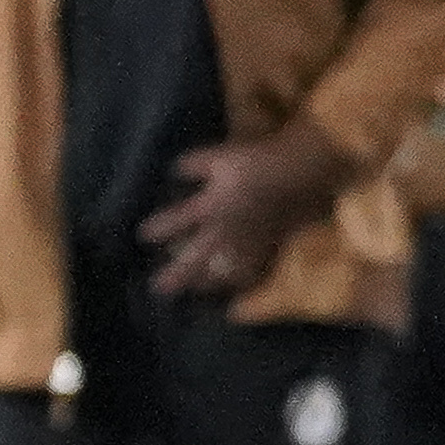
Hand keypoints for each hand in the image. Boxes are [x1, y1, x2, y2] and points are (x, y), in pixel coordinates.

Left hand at [142, 125, 347, 299]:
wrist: (300, 169)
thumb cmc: (257, 160)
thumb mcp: (220, 156)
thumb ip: (194, 164)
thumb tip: (174, 170)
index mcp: (209, 208)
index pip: (176, 222)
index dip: (158, 229)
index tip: (143, 236)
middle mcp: (225, 232)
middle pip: (194, 260)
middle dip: (175, 275)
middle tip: (158, 289)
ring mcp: (247, 243)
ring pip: (222, 272)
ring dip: (205, 282)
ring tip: (195, 289)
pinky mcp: (269, 246)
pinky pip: (252, 271)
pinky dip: (241, 281)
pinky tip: (235, 288)